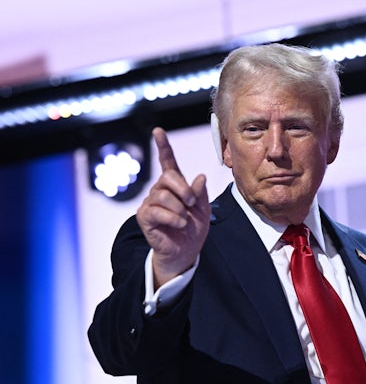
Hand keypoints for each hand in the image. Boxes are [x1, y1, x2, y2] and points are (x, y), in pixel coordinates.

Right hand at [136, 127, 210, 287]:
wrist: (185, 251)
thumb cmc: (193, 229)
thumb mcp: (203, 209)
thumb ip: (200, 193)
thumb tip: (200, 177)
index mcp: (175, 186)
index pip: (167, 162)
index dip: (163, 146)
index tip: (158, 131)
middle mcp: (160, 191)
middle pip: (167, 177)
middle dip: (184, 190)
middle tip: (191, 204)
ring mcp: (150, 203)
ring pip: (163, 195)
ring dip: (180, 208)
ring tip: (185, 219)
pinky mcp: (144, 217)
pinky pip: (157, 211)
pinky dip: (173, 218)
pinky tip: (179, 224)